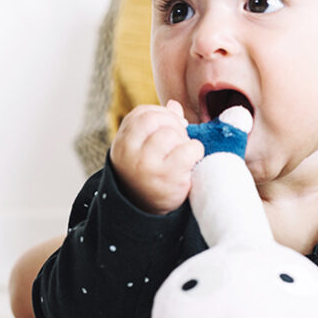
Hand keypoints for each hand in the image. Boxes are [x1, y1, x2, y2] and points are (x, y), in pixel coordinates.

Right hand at [109, 100, 203, 214]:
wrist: (149, 213)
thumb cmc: (151, 175)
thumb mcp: (146, 149)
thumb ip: (159, 125)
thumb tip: (174, 105)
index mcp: (122, 142)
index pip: (143, 113)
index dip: (163, 116)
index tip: (171, 128)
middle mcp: (129, 152)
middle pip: (156, 119)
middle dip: (174, 126)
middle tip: (179, 141)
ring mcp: (146, 164)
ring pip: (171, 133)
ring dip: (184, 141)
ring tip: (182, 156)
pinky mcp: (166, 176)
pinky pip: (188, 149)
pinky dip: (195, 152)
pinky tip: (190, 163)